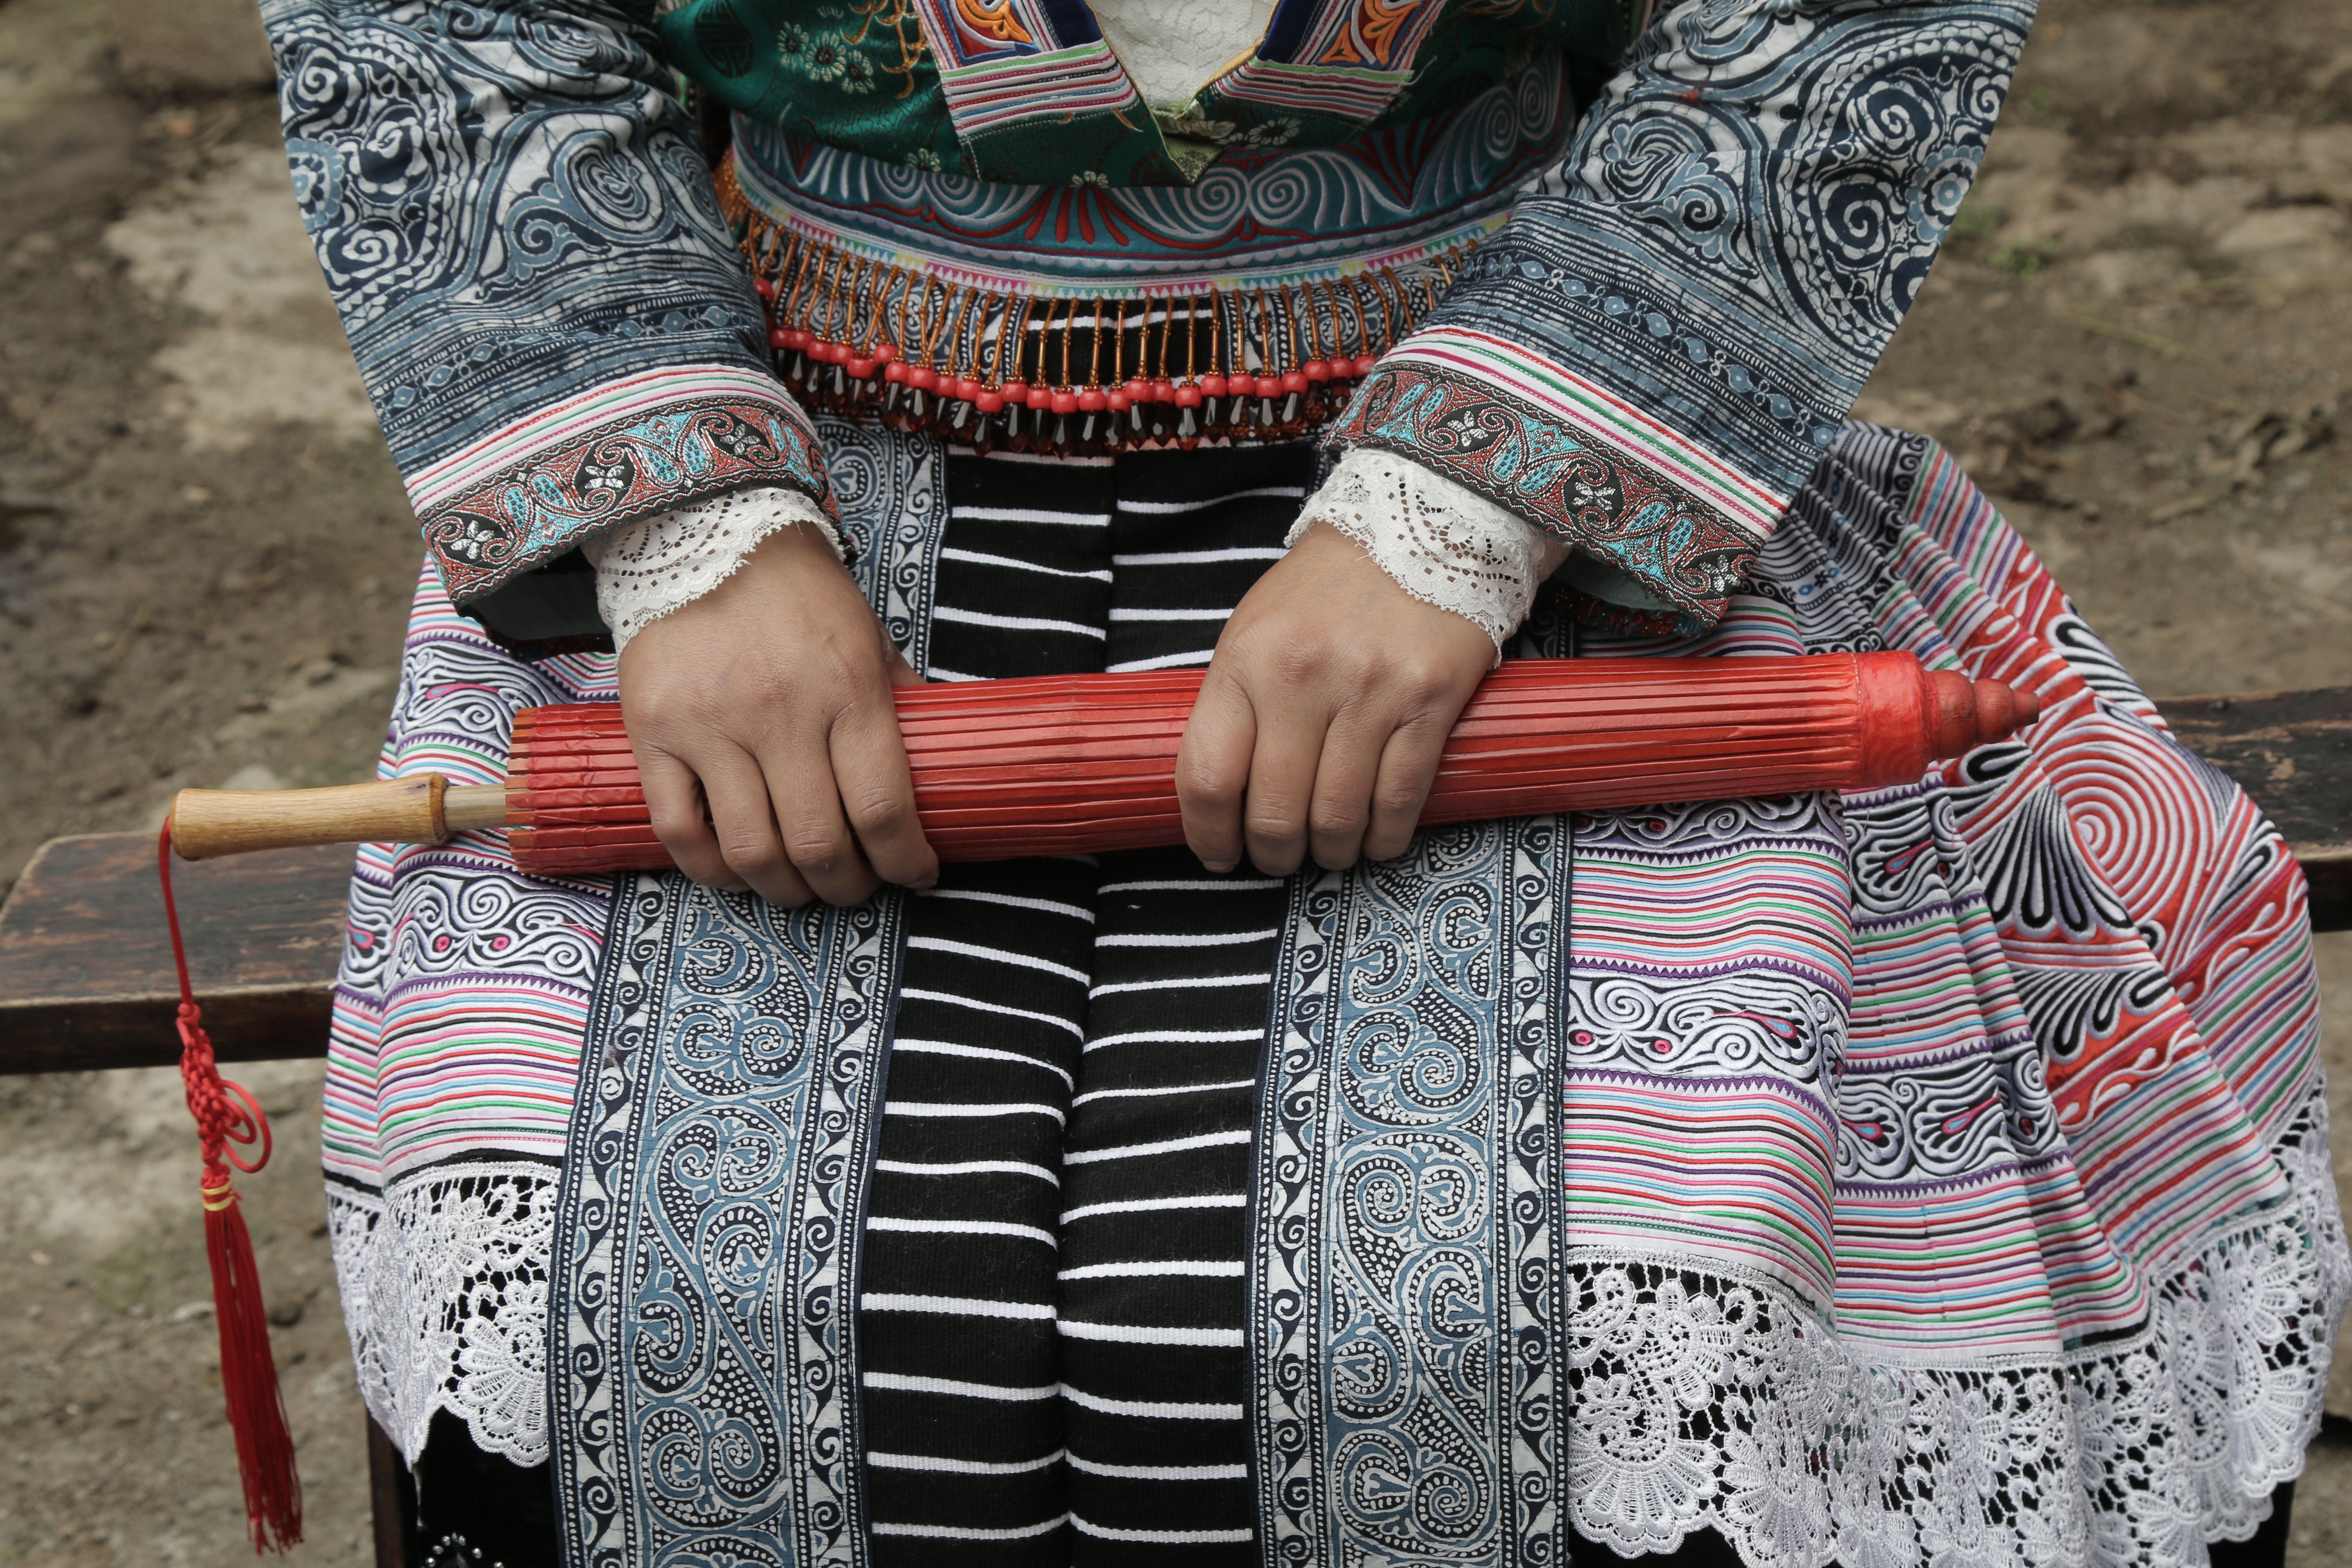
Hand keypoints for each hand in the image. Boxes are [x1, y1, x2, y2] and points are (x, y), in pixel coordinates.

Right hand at [617, 522, 936, 905]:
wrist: (706, 534)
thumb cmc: (800, 593)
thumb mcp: (869, 637)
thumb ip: (899, 702)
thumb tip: (938, 765)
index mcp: (847, 689)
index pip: (884, 809)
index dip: (906, 861)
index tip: (915, 874)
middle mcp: (780, 713)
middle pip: (819, 844)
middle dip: (847, 886)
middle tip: (855, 886)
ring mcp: (710, 725)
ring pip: (750, 851)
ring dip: (783, 890)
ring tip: (800, 887)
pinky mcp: (653, 732)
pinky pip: (679, 830)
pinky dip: (710, 870)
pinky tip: (735, 870)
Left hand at [1177, 520, 1495, 876]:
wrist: (1424, 523)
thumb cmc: (1329, 587)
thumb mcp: (1257, 627)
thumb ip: (1237, 701)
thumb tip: (1224, 790)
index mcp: (1245, 659)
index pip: (1207, 775)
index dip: (1206, 833)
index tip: (1217, 854)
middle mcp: (1301, 677)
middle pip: (1273, 810)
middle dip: (1273, 854)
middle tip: (1280, 858)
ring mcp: (1369, 691)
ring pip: (1337, 816)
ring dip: (1331, 852)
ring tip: (1330, 851)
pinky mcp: (1429, 701)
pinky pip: (1399, 799)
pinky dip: (1385, 837)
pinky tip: (1377, 839)